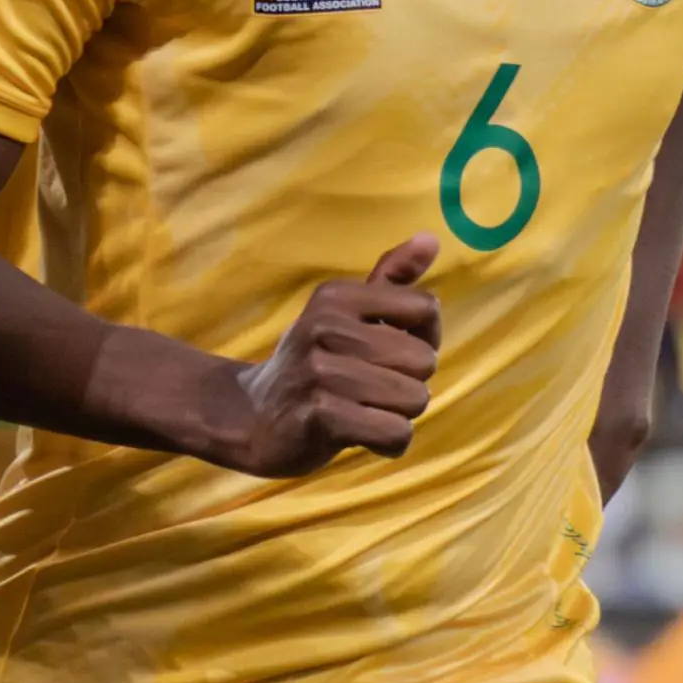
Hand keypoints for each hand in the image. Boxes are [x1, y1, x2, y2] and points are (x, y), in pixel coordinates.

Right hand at [216, 236, 442, 474]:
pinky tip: (363, 436)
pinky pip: (395, 432)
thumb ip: (390, 279)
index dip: (422, 337)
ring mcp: (320, 371)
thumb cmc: (314, 363)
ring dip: (399, 415)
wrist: (251, 416)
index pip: (424, 308)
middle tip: (372, 389)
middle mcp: (326, 326)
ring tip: (364, 411)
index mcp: (336, 296)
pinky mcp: (320, 415)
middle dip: (409, 383)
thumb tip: (431, 238)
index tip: (391, 352)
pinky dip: (389, 443)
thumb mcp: (344, 314)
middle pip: (424, 360)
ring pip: (414, 399)